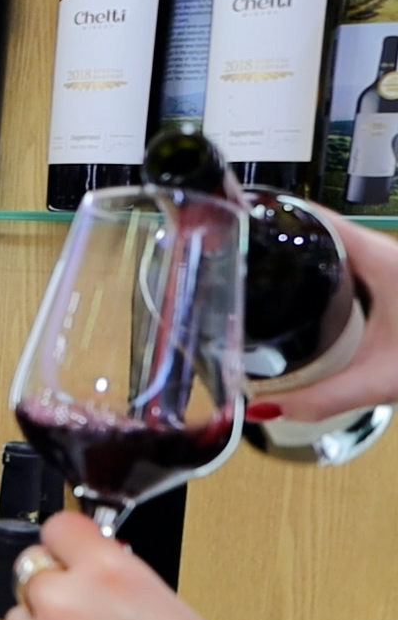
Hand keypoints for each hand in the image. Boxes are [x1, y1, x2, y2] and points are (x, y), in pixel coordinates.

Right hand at [254, 213, 397, 421]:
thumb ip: (321, 397)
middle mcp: (388, 251)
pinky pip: (357, 263)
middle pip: (321, 228)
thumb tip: (267, 408)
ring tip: (265, 269)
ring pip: (341, 246)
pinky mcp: (397, 280)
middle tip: (238, 252)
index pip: (314, 215)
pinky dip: (331, 270)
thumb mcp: (381, 380)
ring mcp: (394, 263)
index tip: (238, 214)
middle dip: (281, 239)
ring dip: (307, 254)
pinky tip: (315, 293)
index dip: (274, 211)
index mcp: (380, 257)